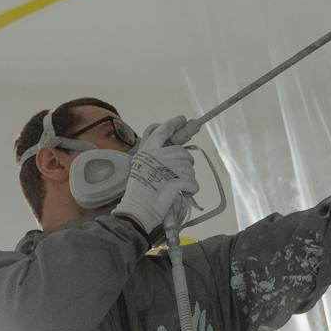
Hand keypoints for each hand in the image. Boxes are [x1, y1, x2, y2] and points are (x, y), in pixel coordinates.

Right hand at [114, 118, 198, 234]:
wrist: (137, 211)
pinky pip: (193, 182)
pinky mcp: (176, 182)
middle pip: (182, 152)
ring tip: (176, 187)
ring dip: (188, 177)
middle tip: (180, 174)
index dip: (174, 124)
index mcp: (147, 151)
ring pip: (189, 167)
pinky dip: (191, 189)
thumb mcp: (141, 168)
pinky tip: (183, 193)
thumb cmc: (139, 193)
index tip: (183, 119)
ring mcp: (167, 168)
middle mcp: (158, 156)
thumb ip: (155, 157)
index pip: (162, 131)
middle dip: (185, 162)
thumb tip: (176, 153)